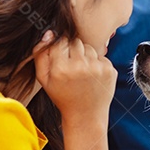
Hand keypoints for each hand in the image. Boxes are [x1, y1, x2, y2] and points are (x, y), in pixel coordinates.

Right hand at [33, 32, 116, 149]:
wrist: (86, 115)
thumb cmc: (63, 97)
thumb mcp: (44, 79)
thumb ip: (40, 54)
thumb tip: (49, 33)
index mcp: (60, 68)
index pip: (59, 41)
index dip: (60, 49)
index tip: (61, 58)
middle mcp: (79, 66)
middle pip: (75, 41)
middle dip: (72, 51)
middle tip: (72, 67)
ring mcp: (96, 67)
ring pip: (88, 47)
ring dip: (85, 56)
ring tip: (82, 73)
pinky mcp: (109, 69)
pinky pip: (100, 56)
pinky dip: (96, 63)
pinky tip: (92, 77)